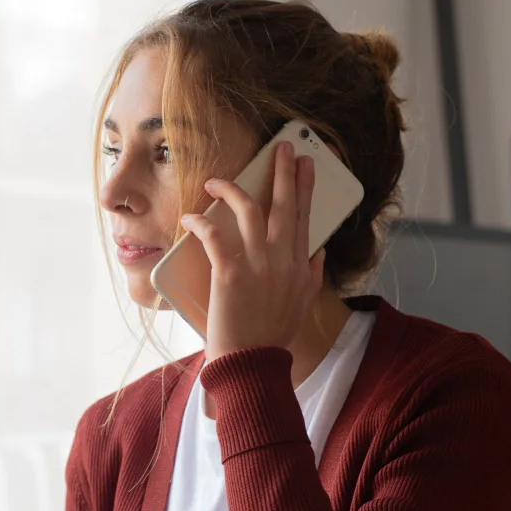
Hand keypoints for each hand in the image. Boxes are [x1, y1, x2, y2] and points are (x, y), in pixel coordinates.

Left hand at [180, 141, 324, 361]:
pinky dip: (201, 222)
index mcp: (300, 266)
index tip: (305, 163)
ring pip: (249, 211)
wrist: (252, 363)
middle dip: (283, 171)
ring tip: (216, 180)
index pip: (306, 216)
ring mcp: (257, 265)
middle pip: (284, 205)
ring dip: (232, 189)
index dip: (304, 187)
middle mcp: (283, 260)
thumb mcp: (302, 303)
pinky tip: (191, 217)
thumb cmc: (273, 336)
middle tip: (282, 146)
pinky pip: (214, 236)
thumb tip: (319, 250)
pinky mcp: (230, 274)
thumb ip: (312, 274)